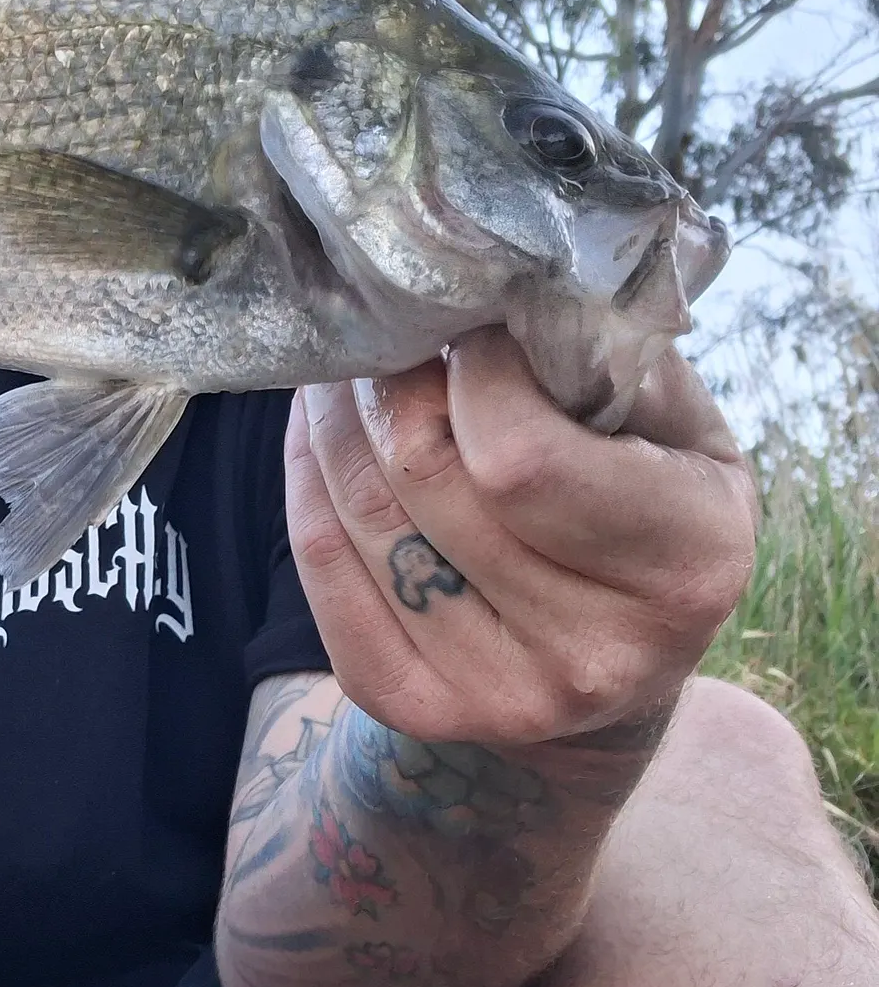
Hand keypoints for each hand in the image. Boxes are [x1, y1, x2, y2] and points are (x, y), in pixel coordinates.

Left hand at [287, 329, 754, 748]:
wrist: (616, 652)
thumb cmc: (644, 499)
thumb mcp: (672, 421)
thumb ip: (600, 355)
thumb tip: (489, 283)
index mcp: (683, 563)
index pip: (518, 456)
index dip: (472, 369)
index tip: (471, 327)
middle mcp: (595, 654)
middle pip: (420, 474)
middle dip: (387, 379)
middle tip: (386, 329)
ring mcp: (499, 696)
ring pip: (357, 511)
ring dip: (332, 415)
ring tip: (348, 366)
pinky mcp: (412, 703)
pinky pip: (317, 564)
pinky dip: (303, 477)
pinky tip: (320, 428)